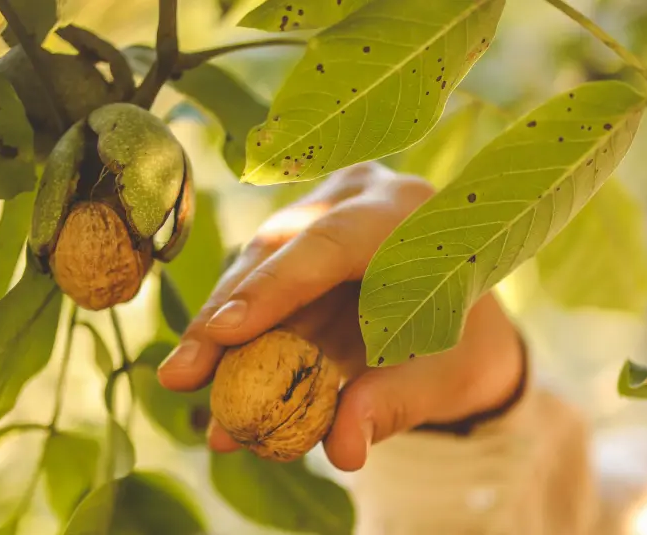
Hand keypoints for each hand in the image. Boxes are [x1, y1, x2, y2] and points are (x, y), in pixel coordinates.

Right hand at [157, 163, 523, 470]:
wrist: (467, 317)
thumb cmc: (462, 345)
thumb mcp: (445, 376)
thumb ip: (396, 404)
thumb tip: (342, 451)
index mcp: (410, 216)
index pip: (332, 243)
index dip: (272, 288)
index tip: (221, 333)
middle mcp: (359, 196)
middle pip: (275, 251)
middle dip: (222, 318)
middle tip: (179, 375)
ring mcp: (322, 208)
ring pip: (254, 265)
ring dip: (218, 330)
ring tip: (185, 382)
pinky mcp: (296, 236)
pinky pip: (256, 281)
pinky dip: (233, 332)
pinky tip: (209, 371)